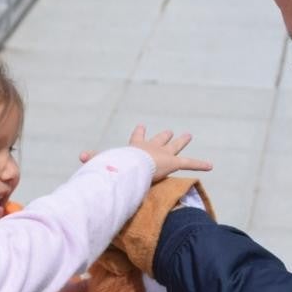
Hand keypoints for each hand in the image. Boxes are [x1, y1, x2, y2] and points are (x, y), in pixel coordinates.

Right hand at [82, 125, 211, 181]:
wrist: (133, 165)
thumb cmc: (118, 165)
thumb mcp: (105, 162)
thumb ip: (94, 160)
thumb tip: (80, 156)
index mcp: (136, 147)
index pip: (137, 137)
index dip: (139, 133)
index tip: (141, 125)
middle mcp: (152, 147)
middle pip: (159, 139)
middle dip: (165, 135)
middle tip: (169, 131)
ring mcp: (165, 154)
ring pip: (175, 146)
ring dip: (182, 141)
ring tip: (188, 135)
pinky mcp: (174, 162)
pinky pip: (190, 163)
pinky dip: (201, 164)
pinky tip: (211, 165)